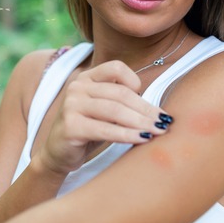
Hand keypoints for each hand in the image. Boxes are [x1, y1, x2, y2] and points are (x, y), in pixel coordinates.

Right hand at [35, 60, 170, 174]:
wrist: (59, 154)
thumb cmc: (90, 130)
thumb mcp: (105, 110)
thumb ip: (124, 103)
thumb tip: (160, 112)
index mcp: (87, 77)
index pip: (116, 68)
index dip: (136, 82)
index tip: (149, 104)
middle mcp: (77, 87)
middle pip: (120, 93)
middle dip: (146, 109)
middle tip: (164, 123)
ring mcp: (71, 105)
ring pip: (115, 110)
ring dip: (140, 122)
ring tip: (157, 131)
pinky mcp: (70, 126)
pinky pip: (105, 129)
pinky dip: (127, 135)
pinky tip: (143, 139)